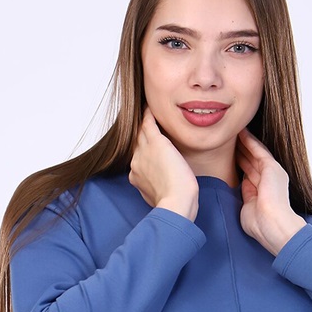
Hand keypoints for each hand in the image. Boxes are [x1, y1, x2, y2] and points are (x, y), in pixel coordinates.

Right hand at [129, 107, 198, 221]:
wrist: (176, 204)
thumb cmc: (174, 204)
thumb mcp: (159, 196)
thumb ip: (156, 187)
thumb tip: (163, 185)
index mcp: (136, 176)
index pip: (138, 158)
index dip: (143, 152)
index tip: (149, 149)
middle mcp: (136, 162)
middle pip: (137, 143)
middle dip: (140, 135)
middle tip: (143, 123)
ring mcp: (143, 152)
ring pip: (140, 131)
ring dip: (143, 121)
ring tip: (147, 111)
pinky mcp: (156, 144)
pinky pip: (148, 123)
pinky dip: (149, 114)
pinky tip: (150, 106)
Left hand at [235, 128, 306, 255]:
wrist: (273, 225)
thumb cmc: (260, 225)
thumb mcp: (249, 207)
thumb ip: (246, 195)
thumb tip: (240, 186)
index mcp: (264, 191)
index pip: (250, 173)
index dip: (240, 163)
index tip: (228, 156)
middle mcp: (270, 180)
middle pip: (252, 161)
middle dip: (240, 151)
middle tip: (228, 140)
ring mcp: (272, 172)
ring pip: (254, 154)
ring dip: (244, 143)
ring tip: (233, 132)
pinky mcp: (272, 167)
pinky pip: (258, 150)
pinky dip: (250, 141)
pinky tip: (241, 132)